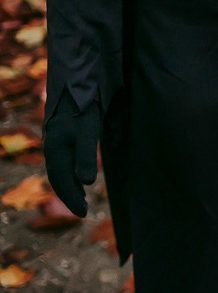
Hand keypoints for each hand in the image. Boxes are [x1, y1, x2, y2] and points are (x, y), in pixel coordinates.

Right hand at [43, 92, 99, 216]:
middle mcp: (52, 144)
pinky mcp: (62, 131)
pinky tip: (79, 175)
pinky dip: (69, 171)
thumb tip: (86, 182)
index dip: (71, 198)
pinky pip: (62, 158)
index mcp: (57, 147)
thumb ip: (86, 155)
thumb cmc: (86, 105)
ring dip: (68, 184)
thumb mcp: (90, 130)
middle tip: (82, 211)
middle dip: (68, 195)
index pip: (62, 180)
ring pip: (58, 167)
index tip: (83, 213)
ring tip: (80, 198)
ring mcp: (55, 137)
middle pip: (57, 176)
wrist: (78, 78)